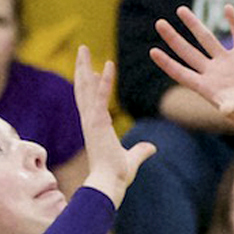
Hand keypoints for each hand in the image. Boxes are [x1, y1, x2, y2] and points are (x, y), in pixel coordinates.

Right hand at [74, 43, 154, 204]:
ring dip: (85, 66)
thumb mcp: (131, 159)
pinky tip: (108, 64)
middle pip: (83, 88)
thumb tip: (152, 148)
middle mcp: (90, 121)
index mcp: (95, 128)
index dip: (90, 84)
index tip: (93, 69)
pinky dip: (105, 80)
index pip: (90, 100)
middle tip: (81, 49)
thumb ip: (140, 151)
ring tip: (83, 48)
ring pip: (86, 87)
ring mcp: (92, 121)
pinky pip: (101, 96)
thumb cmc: (116, 177)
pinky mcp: (98, 123)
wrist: (109, 185)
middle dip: (82, 68)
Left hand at [149, 4, 233, 145]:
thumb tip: (226, 109)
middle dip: (174, 39)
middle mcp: (215, 74)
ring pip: (208, 40)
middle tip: (158, 23)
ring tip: (180, 10)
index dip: (167, 63)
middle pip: (189, 53)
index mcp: (209, 89)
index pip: (182, 74)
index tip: (153, 51)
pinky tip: (228, 8)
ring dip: (195, 25)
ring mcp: (229, 64)